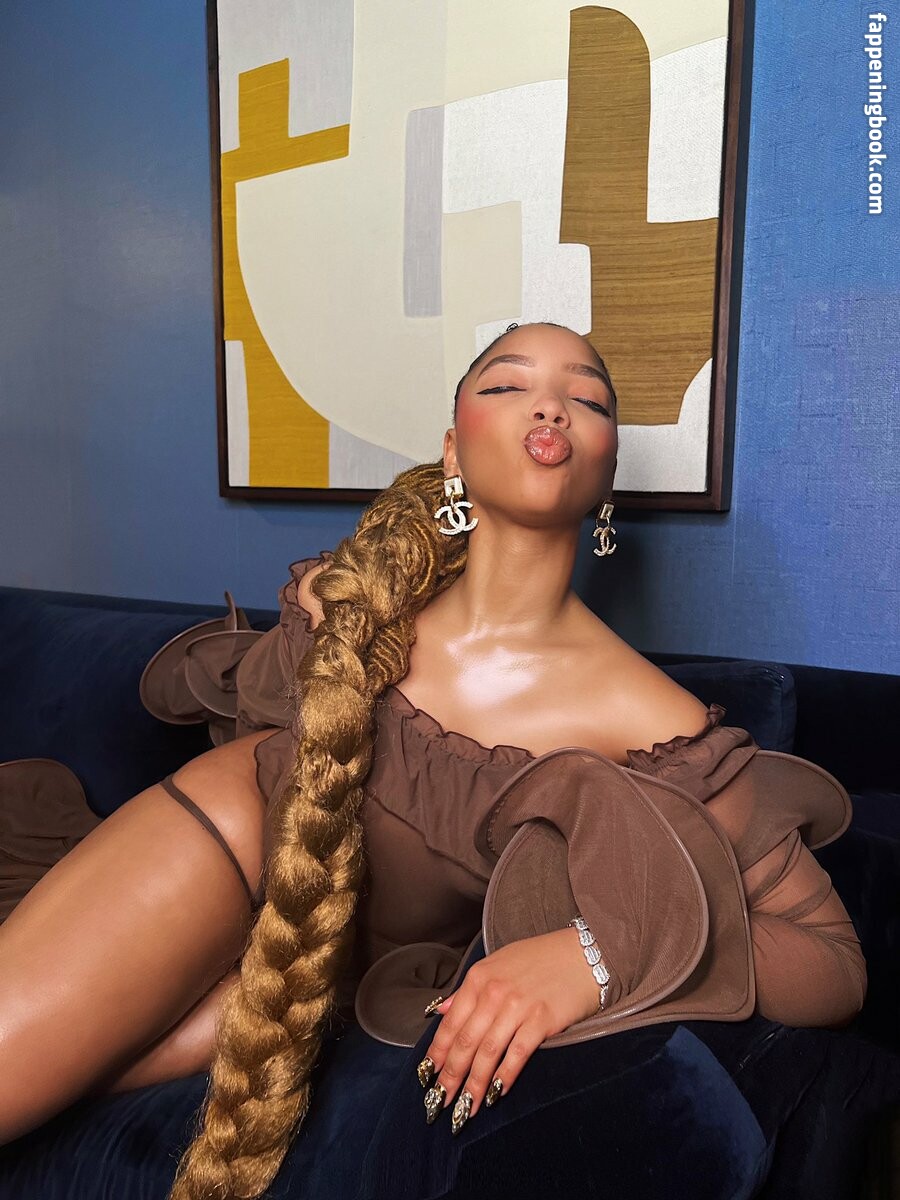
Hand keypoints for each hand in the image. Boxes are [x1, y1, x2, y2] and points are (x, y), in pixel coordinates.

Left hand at [418, 927, 598, 1131]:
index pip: (451, 1023)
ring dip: (473, 1085)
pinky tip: (495, 1094)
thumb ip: (468, 990)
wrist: (585, 953)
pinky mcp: (541, 1020)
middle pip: (465, 1042)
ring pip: (487, 1053)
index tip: (426, 1076)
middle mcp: (494, 992)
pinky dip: (504, 1077)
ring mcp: (517, 1006)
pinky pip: (516, 1054)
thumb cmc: (541, 958)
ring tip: (463, 1108)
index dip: (437, 1053)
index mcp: (479, 978)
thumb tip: (440, 1010)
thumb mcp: (498, 964)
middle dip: (450, 1076)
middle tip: (438, 1102)